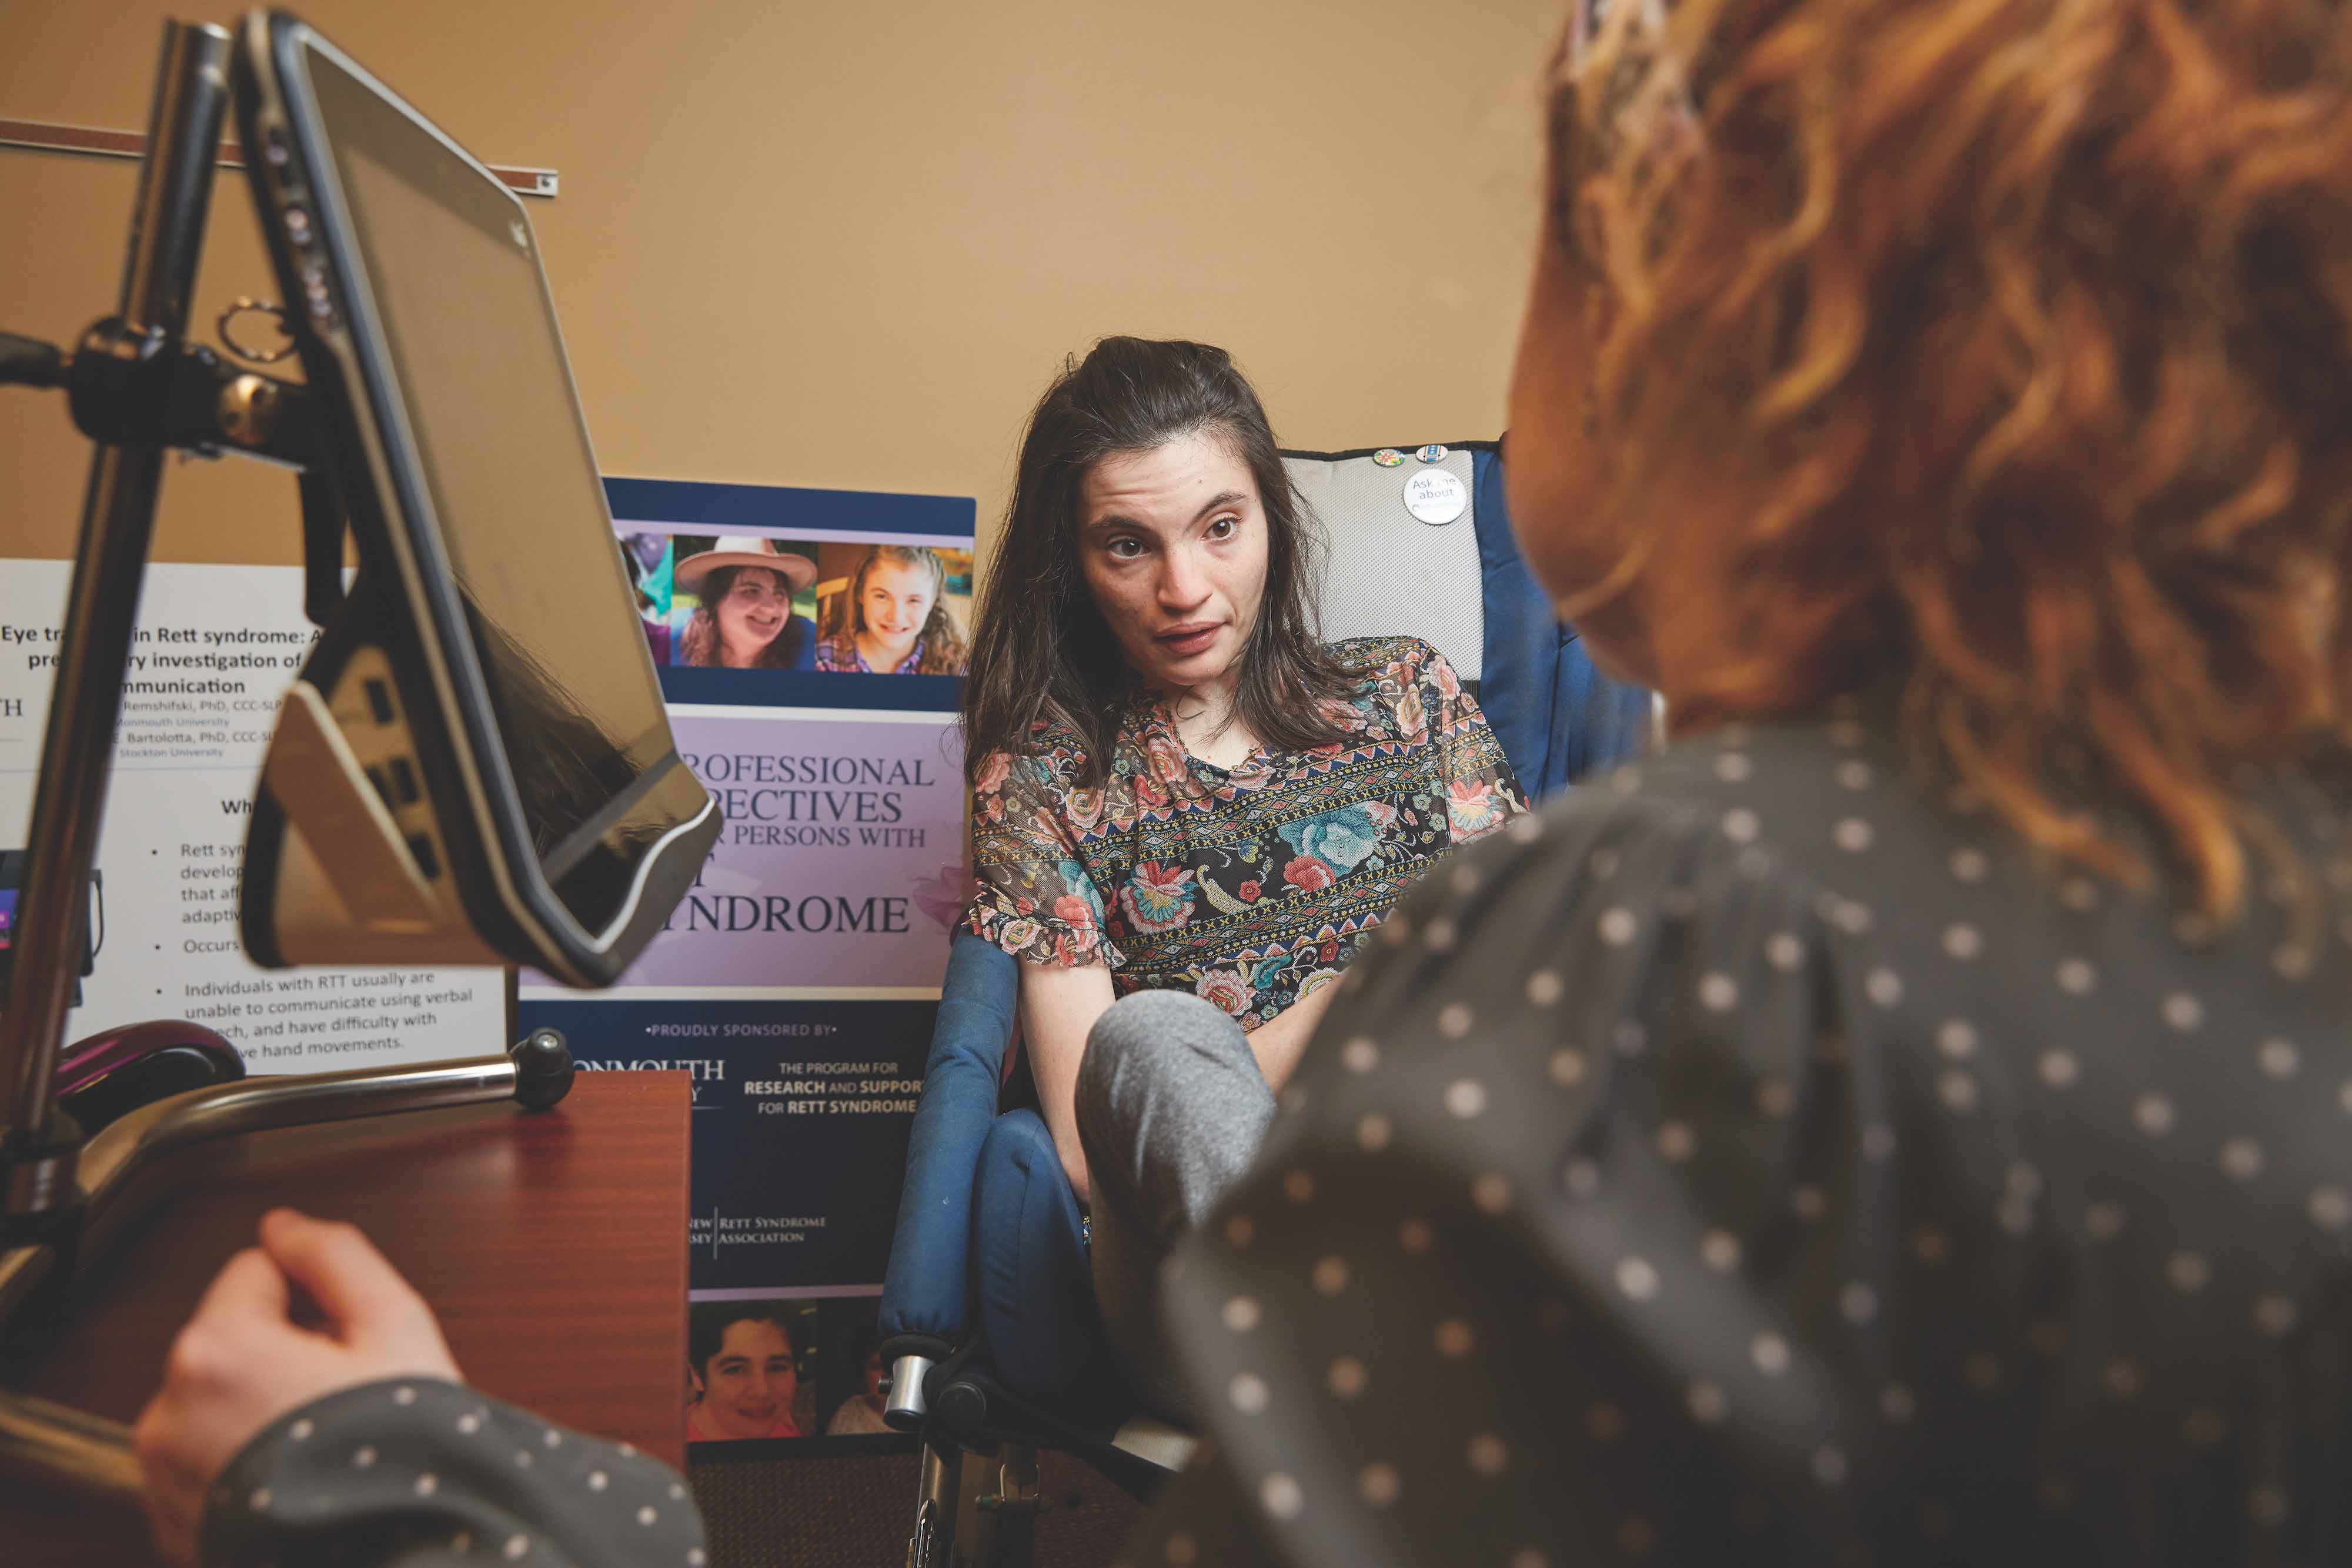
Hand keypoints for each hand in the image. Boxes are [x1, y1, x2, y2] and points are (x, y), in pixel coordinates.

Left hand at [134, 1209, 462, 1563]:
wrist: (396, 1555)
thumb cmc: (398, 1452)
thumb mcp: (394, 1325)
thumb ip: (335, 1256)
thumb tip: (288, 1226)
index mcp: (217, 1349)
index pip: (254, 1268)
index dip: (316, 1297)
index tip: (348, 1343)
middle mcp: (170, 1411)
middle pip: (232, 1335)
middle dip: (285, 1352)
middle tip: (344, 1395)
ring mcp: (164, 1473)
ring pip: (218, 1398)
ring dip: (262, 1405)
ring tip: (323, 1440)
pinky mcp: (172, 1520)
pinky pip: (206, 1459)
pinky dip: (245, 1459)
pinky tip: (298, 1476)